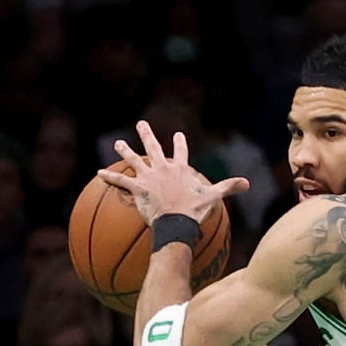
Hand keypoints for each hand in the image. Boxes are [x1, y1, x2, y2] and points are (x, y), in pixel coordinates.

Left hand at [96, 120, 250, 224]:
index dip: (179, 143)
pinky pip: (120, 181)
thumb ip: (228, 187)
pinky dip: (109, 178)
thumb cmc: (194, 211)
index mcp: (180, 168)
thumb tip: (248, 183)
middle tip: (141, 124)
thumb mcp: (213, 197)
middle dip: (146, 134)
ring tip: (117, 143)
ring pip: (134, 159)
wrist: (177, 222)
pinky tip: (98, 173)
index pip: (181, 151)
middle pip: (153, 147)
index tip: (178, 135)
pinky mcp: (137, 188)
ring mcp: (149, 177)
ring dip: (125, 150)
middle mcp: (163, 167)